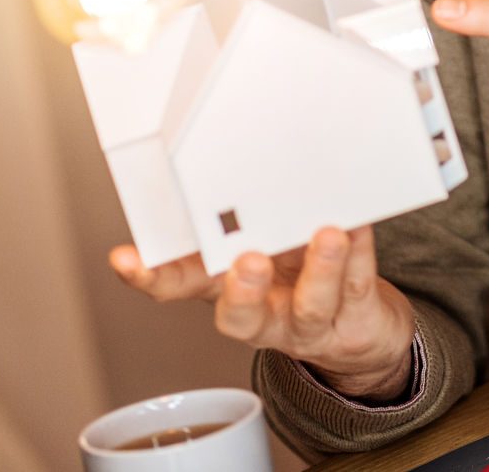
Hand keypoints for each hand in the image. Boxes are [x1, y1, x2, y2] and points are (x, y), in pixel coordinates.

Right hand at [110, 225, 415, 399]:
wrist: (361, 329)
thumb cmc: (304, 277)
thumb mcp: (265, 245)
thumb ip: (249, 215)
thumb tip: (233, 159)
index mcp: (231, 287)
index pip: (181, 287)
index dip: (152, 277)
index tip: (126, 259)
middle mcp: (266, 314)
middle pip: (241, 317)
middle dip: (243, 291)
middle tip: (246, 261)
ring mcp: (309, 324)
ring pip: (310, 306)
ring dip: (319, 271)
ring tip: (326, 236)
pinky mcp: (354, 323)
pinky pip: (358, 288)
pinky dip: (359, 257)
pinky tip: (359, 230)